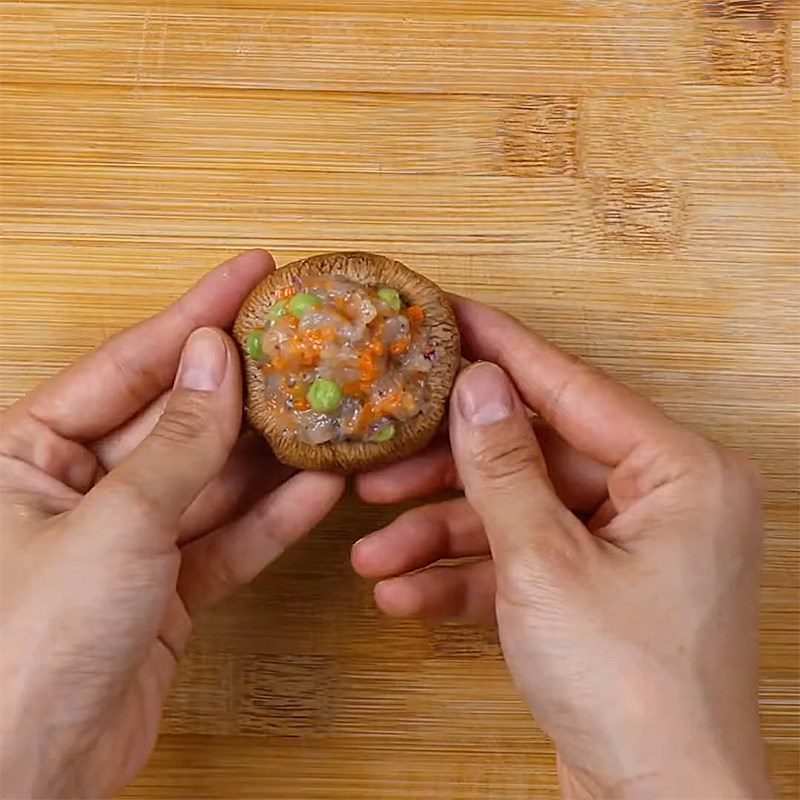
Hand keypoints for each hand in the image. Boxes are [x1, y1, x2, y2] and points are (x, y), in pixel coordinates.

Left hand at [0, 250, 344, 798]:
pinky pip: (226, 539)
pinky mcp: (165, 588)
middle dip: (244, 386)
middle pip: (179, 418)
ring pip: (211, 479)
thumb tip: (218, 357)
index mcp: (29, 450)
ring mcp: (127, 538)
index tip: (252, 274)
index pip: (130, 362)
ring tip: (329, 414)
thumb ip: (179, 441)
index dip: (196, 314)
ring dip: (270, 455)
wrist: (29, 777)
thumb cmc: (30, 643)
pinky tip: (321, 489)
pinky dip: (271, 519)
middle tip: (305, 344)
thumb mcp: (116, 521)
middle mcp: (78, 486)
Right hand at [353, 297, 772, 798]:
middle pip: (534, 455)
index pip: (572, 387)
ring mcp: (629, 546)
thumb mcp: (545, 563)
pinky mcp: (597, 589)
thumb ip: (503, 465)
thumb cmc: (630, 690)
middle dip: (449, 472)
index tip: (449, 314)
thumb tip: (477, 383)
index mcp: (681, 471)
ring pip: (519, 511)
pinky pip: (524, 561)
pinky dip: (466, 577)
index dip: (501, 349)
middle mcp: (663, 500)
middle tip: (381, 458)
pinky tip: (403, 594)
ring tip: (372, 549)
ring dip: (443, 534)